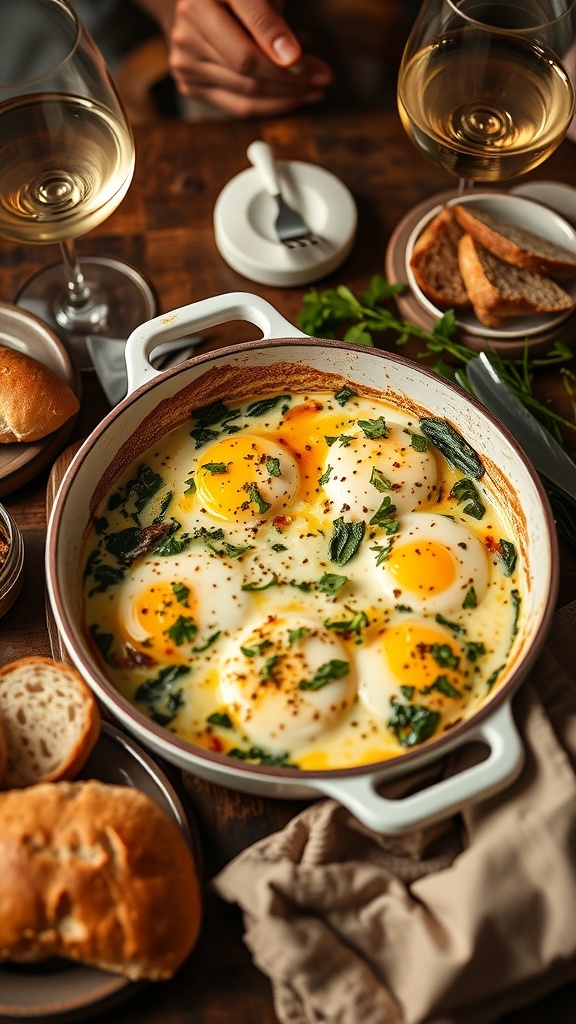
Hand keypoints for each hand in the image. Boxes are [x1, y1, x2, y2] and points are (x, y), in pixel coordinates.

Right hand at [140, 0, 332, 116]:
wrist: (197, 2)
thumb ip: (269, 19)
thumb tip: (290, 57)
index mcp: (200, 1)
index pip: (247, 38)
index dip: (281, 56)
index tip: (311, 66)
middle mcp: (187, 33)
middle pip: (248, 71)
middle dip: (292, 80)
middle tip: (324, 77)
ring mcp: (186, 63)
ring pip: (246, 95)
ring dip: (287, 97)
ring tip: (314, 89)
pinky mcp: (190, 86)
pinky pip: (238, 107)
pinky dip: (270, 106)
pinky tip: (292, 99)